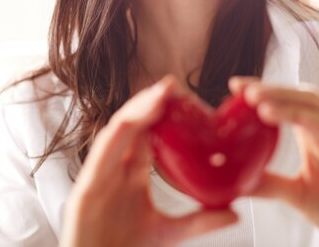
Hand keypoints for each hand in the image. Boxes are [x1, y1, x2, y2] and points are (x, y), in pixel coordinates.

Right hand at [60, 75, 237, 246]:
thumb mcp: (168, 233)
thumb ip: (199, 221)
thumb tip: (234, 212)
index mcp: (129, 175)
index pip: (146, 135)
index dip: (162, 114)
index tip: (185, 98)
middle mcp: (113, 170)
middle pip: (131, 126)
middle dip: (150, 103)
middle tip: (173, 86)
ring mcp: (98, 176)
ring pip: (116, 132)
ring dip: (137, 110)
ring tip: (160, 95)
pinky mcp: (84, 188)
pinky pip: (101, 153)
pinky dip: (119, 133)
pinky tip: (135, 119)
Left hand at [229, 77, 318, 246]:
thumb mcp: (295, 193)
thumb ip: (269, 183)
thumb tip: (234, 180)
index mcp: (316, 132)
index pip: (290, 101)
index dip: (266, 90)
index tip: (236, 86)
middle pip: (300, 96)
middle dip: (270, 88)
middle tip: (241, 89)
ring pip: (312, 105)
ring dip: (282, 98)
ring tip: (254, 99)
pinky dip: (302, 117)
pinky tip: (276, 115)